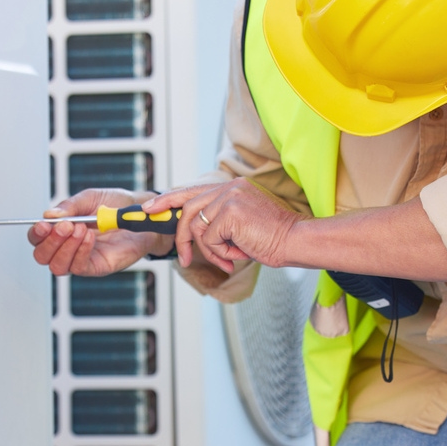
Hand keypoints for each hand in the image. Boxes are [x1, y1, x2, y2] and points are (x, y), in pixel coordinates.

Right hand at [28, 188, 169, 276]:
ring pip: (58, 266)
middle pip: (42, 256)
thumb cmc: (115, 204)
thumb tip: (49, 215)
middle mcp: (67, 246)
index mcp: (61, 229)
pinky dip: (81, 251)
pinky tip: (90, 237)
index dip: (37, 233)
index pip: (37, 238)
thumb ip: (70, 206)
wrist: (141, 213)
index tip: (44, 224)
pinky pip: (79, 267)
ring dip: (65, 248)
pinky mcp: (96, 266)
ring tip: (81, 229)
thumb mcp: (89, 198)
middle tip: (66, 226)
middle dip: (50, 242)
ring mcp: (81, 258)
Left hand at [143, 179, 304, 272]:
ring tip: (227, 258)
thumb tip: (192, 233)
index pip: (192, 190)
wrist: (296, 241)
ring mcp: (229, 197)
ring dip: (208, 250)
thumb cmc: (273, 238)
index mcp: (232, 187)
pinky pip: (209, 238)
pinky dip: (219, 252)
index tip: (150, 208)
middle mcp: (229, 187)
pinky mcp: (229, 212)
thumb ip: (218, 222)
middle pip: (188, 209)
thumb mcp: (240, 226)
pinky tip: (237, 253)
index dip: (168, 199)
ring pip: (197, 227)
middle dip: (181, 236)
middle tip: (184, 258)